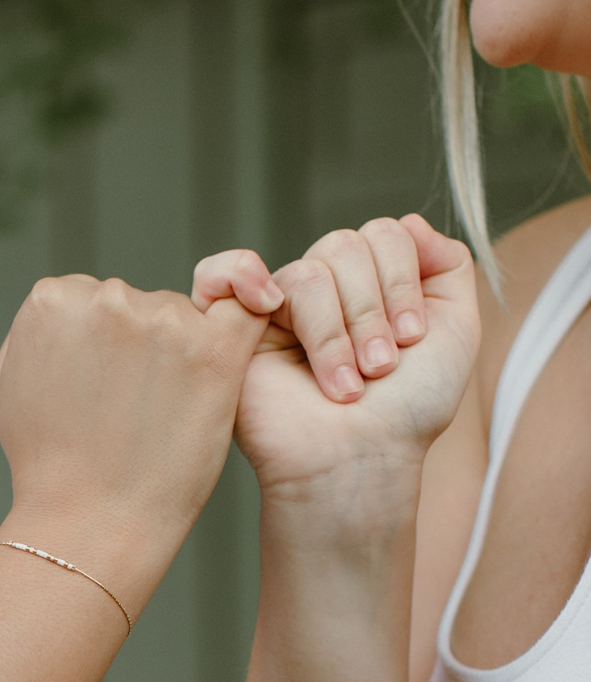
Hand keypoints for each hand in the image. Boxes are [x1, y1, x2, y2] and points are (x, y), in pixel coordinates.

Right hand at [0, 273, 270, 551]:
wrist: (89, 520)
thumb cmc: (45, 464)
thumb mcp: (3, 384)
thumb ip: (28, 333)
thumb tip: (59, 317)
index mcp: (51, 299)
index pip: (90, 298)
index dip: (99, 344)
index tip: (99, 387)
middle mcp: (105, 298)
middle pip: (137, 303)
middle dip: (137, 345)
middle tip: (128, 408)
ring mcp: (161, 320)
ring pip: (180, 316)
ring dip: (178, 353)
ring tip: (157, 417)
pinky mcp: (213, 349)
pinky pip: (246, 307)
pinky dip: (251, 308)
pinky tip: (243, 336)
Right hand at [192, 216, 480, 494]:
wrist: (359, 460)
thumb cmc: (406, 411)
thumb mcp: (456, 330)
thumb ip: (448, 264)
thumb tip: (410, 221)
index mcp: (369, 285)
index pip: (384, 234)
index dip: (401, 278)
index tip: (412, 336)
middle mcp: (324, 290)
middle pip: (345, 244)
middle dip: (371, 308)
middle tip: (381, 366)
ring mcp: (277, 306)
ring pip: (307, 272)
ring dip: (336, 333)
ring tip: (345, 385)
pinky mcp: (234, 327)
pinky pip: (225, 272)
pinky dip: (241, 277)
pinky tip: (270, 311)